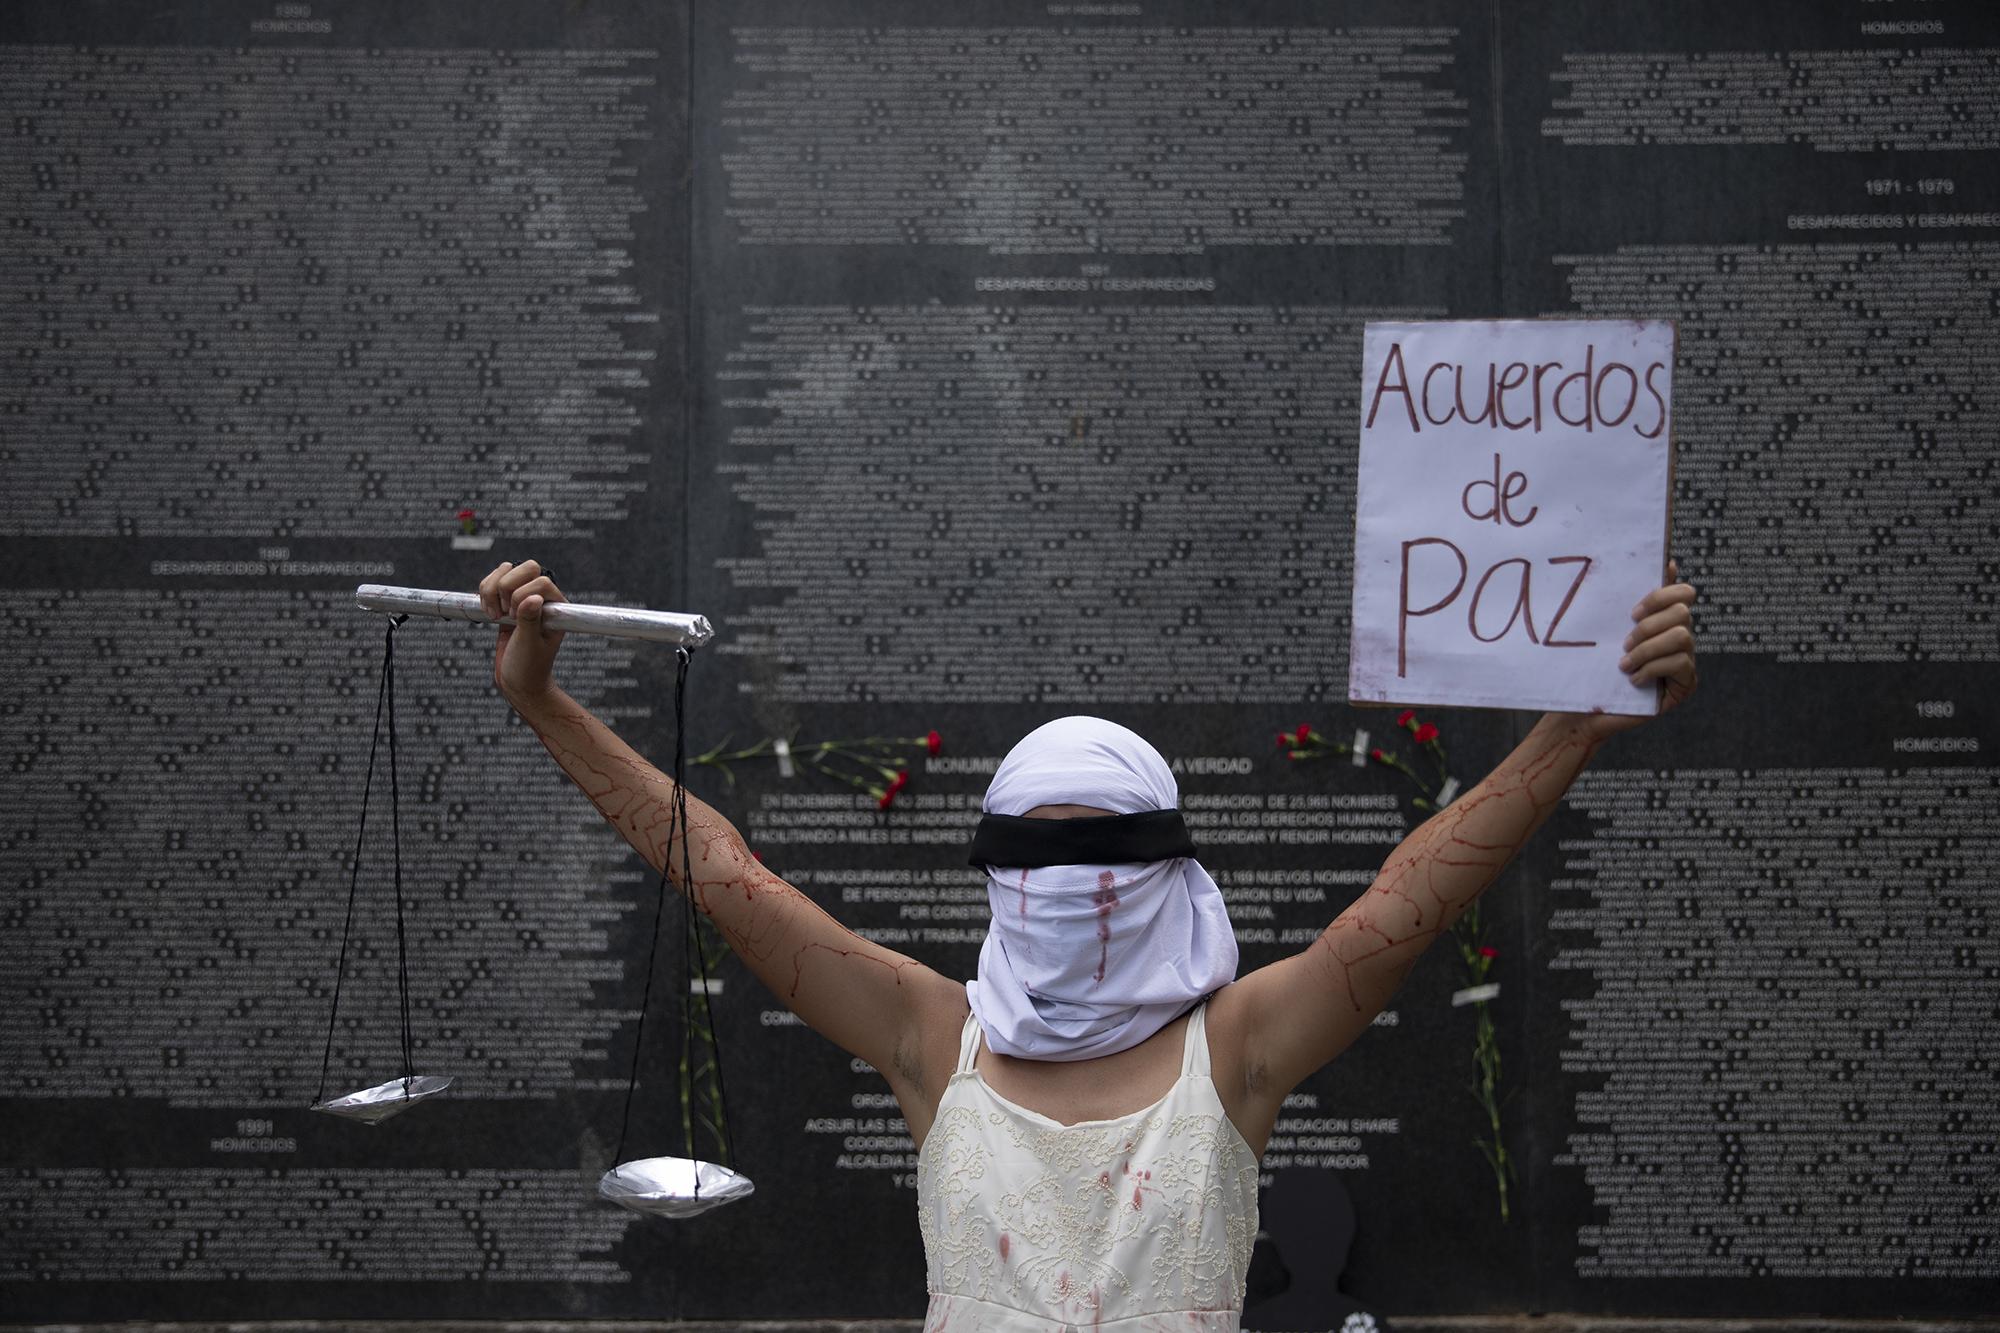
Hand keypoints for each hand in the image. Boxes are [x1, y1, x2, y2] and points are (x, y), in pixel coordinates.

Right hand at [478, 559, 566, 705]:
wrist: (518, 682)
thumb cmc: (530, 667)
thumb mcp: (530, 646)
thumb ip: (530, 621)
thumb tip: (533, 598)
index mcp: (557, 607)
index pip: (541, 581)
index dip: (523, 596)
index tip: (515, 618)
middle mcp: (542, 599)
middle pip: (525, 568)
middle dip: (507, 588)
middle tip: (506, 614)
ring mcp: (522, 598)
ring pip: (506, 570)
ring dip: (493, 590)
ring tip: (496, 615)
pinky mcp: (505, 602)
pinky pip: (492, 582)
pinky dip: (484, 592)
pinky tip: (489, 613)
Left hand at [1564, 559, 1697, 741]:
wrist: (1586, 709)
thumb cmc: (1595, 666)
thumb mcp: (1609, 629)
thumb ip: (1631, 600)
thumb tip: (1667, 562)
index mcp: (1664, 619)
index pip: (1684, 592)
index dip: (1662, 595)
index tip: (1632, 612)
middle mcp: (1680, 636)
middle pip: (1682, 612)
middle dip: (1649, 626)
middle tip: (1624, 642)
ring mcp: (1686, 661)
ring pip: (1681, 637)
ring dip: (1648, 649)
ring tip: (1624, 664)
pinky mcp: (1685, 685)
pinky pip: (1680, 664)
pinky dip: (1651, 669)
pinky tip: (1633, 680)